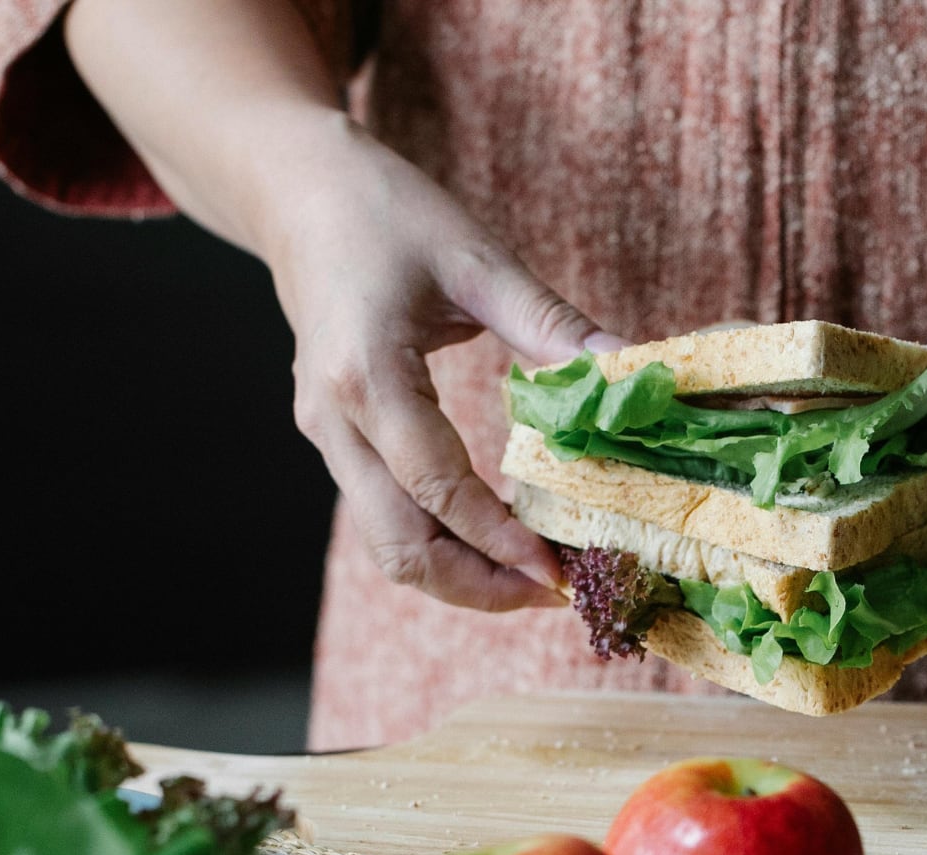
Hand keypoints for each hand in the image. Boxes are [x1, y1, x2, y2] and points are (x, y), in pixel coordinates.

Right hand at [262, 117, 623, 610]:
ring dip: (459, 575)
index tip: (559, 571)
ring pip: (387, 544)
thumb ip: (551, 324)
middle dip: (479, 585)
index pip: (434, 487)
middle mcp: (334, 420)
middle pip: (399, 545)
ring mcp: (327, 436)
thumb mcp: (477, 258)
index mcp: (364, 375)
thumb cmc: (384, 211)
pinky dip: (441, 542)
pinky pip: (386, 515)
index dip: (499, 539)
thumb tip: (630, 372)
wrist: (297, 191)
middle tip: (556, 592)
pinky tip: (498, 538)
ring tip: (534, 578)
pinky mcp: (337, 439)